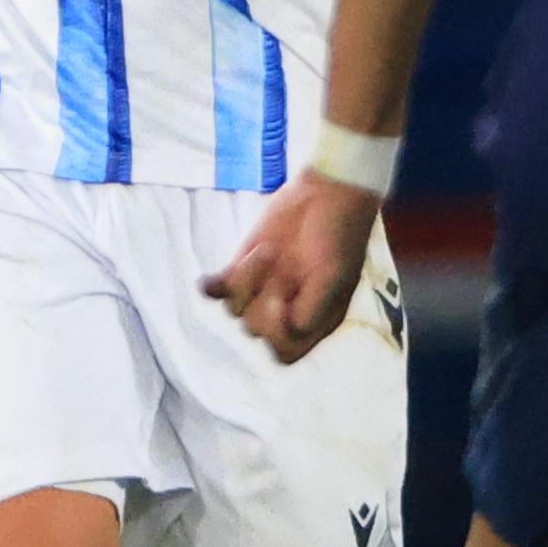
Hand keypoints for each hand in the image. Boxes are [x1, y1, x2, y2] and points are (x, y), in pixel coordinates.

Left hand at [202, 173, 380, 366]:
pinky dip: (210, 287)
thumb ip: (311, 310)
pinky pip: (217, 289)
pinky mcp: (243, 269)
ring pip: (234, 309)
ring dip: (246, 279)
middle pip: (255, 330)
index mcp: (313, 321)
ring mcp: (261, 290)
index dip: (277, 334)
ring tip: (268, 251)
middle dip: (262, 298)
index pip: (285, 352)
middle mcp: (285, 311)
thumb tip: (286, 329)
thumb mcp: (334, 276)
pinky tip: (208, 281)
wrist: (326, 193)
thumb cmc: (339, 236)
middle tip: (280, 263)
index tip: (283, 300)